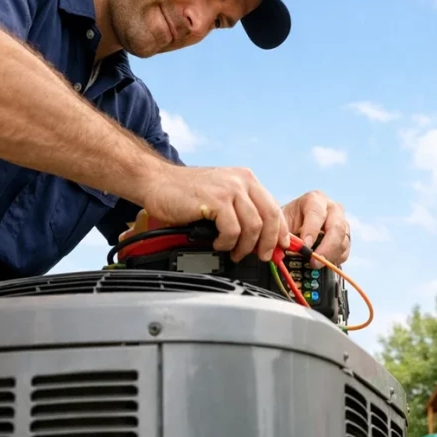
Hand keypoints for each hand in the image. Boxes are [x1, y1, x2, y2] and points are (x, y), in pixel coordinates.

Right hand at [141, 164, 287, 261]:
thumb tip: (258, 236)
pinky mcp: (215, 200)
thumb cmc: (185, 192)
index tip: (281, 247)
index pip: (274, 207)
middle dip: (269, 243)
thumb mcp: (220, 194)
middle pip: (270, 217)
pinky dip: (227, 243)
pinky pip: (233, 230)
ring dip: (245, 246)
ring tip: (233, 252)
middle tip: (261, 256)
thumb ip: (240, 209)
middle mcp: (241, 181)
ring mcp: (229, 189)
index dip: (280, 231)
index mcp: (246, 179)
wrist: (156, 182)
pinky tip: (217, 243)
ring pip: (254, 226)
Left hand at [281, 191, 350, 267]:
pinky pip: (345, 250)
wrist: (294, 225)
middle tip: (314, 261)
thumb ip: (284, 232)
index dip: (312, 229)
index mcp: (314, 199)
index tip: (305, 245)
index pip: (317, 212)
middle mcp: (332, 208)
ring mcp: (341, 222)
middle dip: (326, 247)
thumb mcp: (282, 223)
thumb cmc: (287, 222)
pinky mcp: (345, 236)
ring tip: (316, 264)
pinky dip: (335, 259)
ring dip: (330, 256)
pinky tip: (324, 263)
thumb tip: (290, 247)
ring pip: (343, 240)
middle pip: (336, 227)